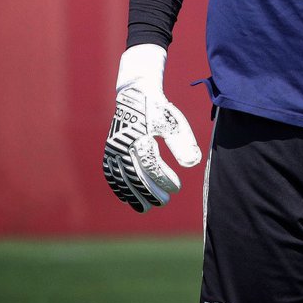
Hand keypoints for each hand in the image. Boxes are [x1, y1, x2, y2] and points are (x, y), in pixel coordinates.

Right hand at [103, 45, 201, 211]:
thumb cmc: (158, 110)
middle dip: (150, 192)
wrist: (136, 94)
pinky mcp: (110, 149)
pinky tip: (127, 199)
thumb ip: (182, 143)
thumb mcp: (173, 123)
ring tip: (146, 208)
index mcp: (140, 136)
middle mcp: (124, 144)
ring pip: (122, 177)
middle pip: (135, 175)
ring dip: (133, 195)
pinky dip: (118, 187)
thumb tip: (193, 164)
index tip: (177, 188)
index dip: (164, 180)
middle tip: (165, 202)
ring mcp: (114, 147)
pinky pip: (111, 172)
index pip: (152, 166)